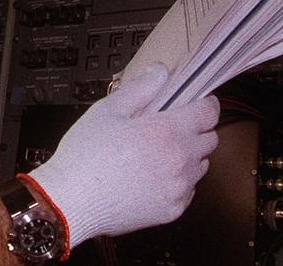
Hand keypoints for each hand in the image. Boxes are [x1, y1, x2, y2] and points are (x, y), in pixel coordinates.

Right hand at [24, 63, 219, 250]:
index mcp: (167, 131)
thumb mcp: (107, 111)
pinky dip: (177, 180)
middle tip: (169, 127)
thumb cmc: (85, 156)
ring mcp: (179, 188)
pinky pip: (188, 190)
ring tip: (156, 154)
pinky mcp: (174, 210)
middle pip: (210, 139)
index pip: (209, 112)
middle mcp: (181, 160)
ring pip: (201, 165)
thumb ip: (140, 88)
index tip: (195, 103)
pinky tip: (151, 176)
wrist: (72, 202)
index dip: (205, 103)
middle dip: (195, 129)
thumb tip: (160, 72)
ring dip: (187, 156)